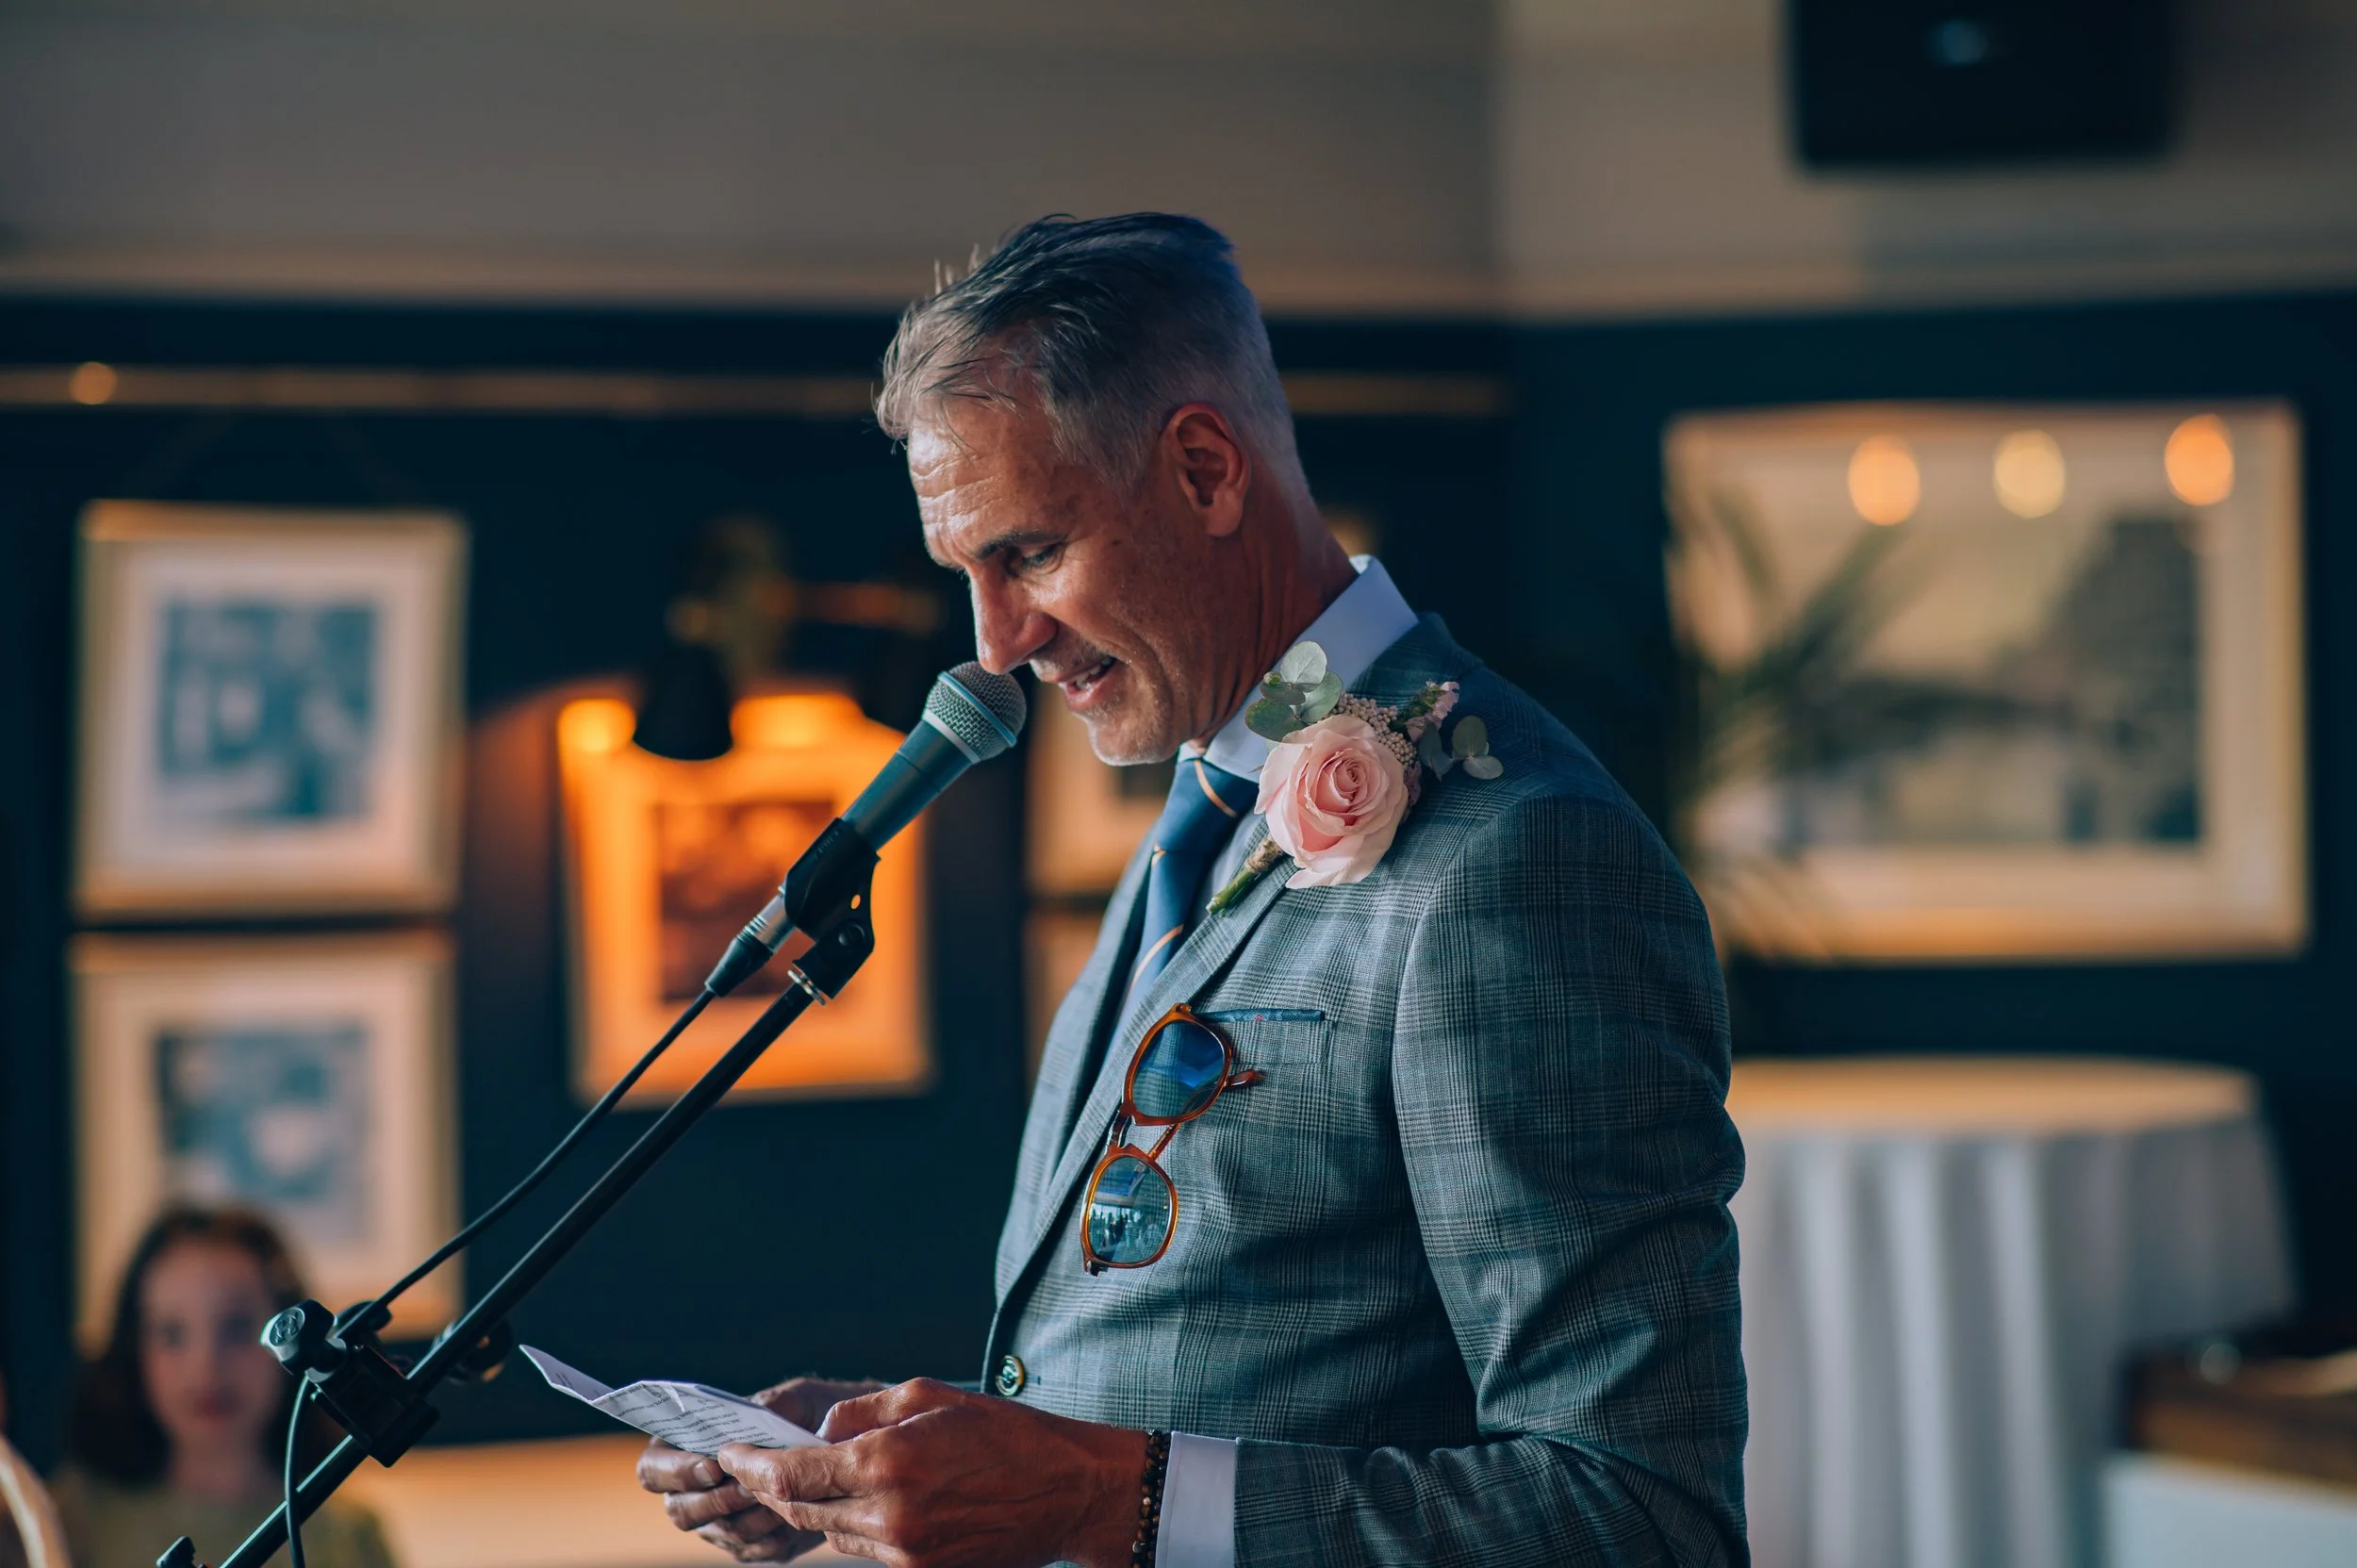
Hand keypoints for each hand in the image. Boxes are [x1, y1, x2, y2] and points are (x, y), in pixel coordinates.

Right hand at [639, 1376, 885, 1561]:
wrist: (841, 1446)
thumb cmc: (806, 1414)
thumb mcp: (795, 1399)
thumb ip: (772, 1404)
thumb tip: (758, 1413)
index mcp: (686, 1449)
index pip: (653, 1468)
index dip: (675, 1471)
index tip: (712, 1466)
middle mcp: (694, 1492)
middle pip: (680, 1511)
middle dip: (718, 1499)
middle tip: (751, 1485)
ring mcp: (720, 1523)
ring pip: (724, 1532)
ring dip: (754, 1513)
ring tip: (785, 1491)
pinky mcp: (753, 1545)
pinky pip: (758, 1549)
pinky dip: (779, 1530)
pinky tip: (800, 1508)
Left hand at [715, 1379, 1145, 1567]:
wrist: (1067, 1492)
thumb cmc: (1004, 1433)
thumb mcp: (929, 1396)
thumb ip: (862, 1411)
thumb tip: (819, 1434)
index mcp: (888, 1464)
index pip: (792, 1475)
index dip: (752, 1465)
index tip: (731, 1453)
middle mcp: (888, 1517)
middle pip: (801, 1509)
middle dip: (770, 1486)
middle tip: (752, 1464)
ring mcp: (903, 1554)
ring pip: (829, 1532)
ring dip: (812, 1506)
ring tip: (807, 1478)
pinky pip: (864, 1549)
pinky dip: (850, 1525)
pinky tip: (860, 1501)